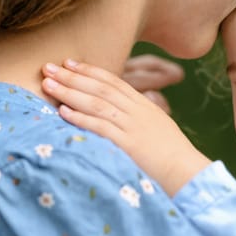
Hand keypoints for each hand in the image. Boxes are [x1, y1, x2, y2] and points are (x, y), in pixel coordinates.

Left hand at [42, 59, 209, 195]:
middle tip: (48, 67)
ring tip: (48, 85)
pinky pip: (100, 127)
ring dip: (69, 92)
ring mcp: (132, 126)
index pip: (112, 81)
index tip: (68, 62)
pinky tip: (63, 112)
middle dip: (72, 76)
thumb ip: (141, 116)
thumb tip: (126, 108)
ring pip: (96, 103)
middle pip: (100, 88)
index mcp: (143, 105)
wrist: (188, 173)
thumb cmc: (172, 155)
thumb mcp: (157, 127)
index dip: (89, 70)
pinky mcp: (128, 144)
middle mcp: (136, 111)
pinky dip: (81, 118)